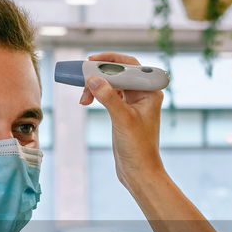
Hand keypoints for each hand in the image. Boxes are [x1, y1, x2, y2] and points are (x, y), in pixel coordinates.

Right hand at [79, 53, 166, 191]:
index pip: (130, 65)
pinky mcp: (124, 112)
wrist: (139, 171)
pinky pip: (109, 95)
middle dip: (99, 74)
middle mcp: (143, 94)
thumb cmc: (138, 147)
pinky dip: (97, 95)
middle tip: (81, 77)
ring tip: (83, 99)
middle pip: (119, 73)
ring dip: (96, 86)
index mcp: (150, 91)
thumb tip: (92, 79)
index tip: (92, 60)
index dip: (111, 60)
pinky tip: (87, 101)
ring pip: (111, 84)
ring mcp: (133, 103)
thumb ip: (109, 97)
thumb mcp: (122, 119)